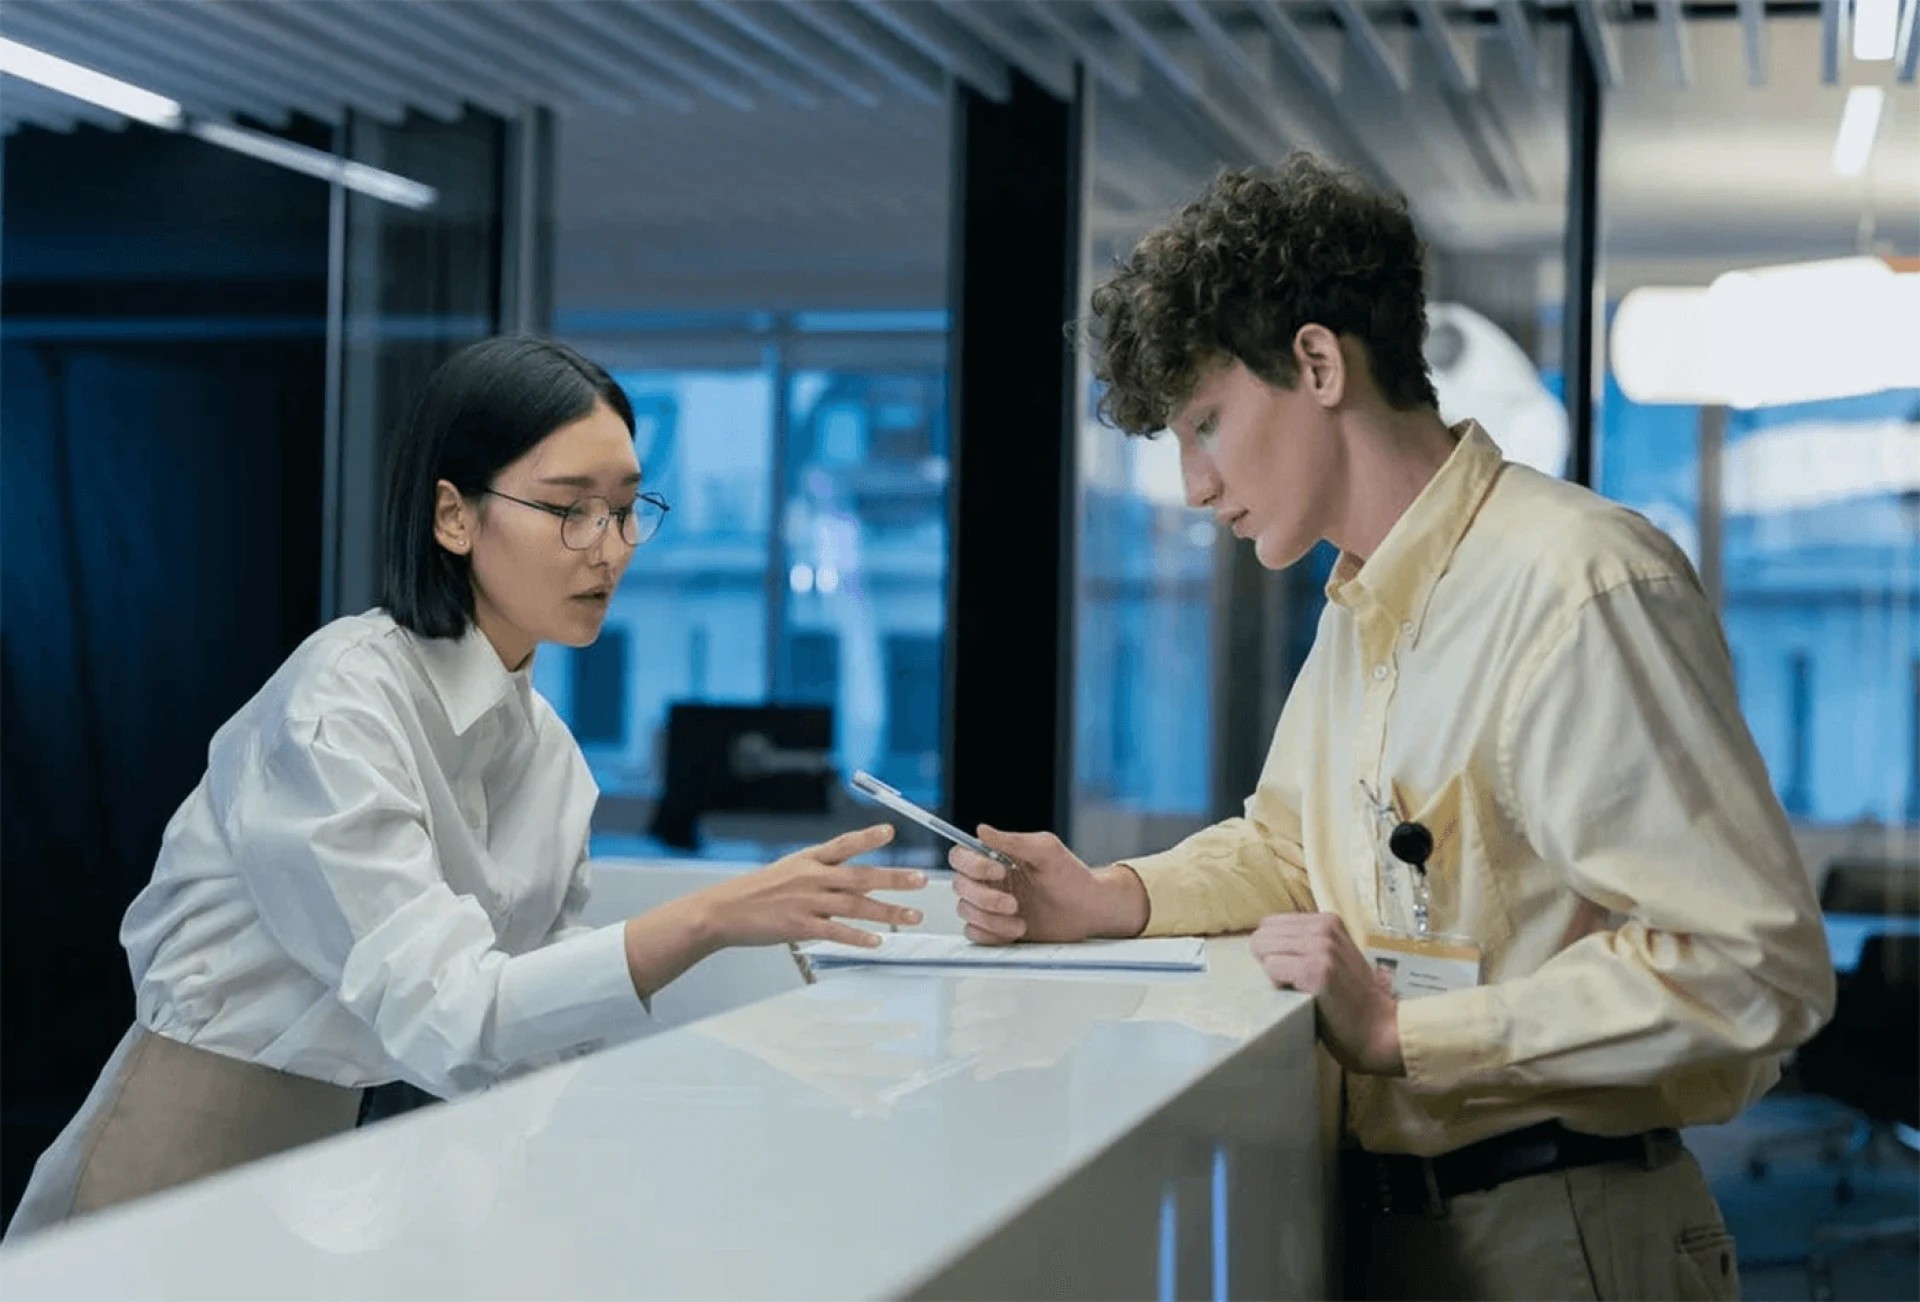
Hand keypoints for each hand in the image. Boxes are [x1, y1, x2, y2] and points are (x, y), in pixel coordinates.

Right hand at [695, 824, 927, 950]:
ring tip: (912, 915)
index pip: (843, 844)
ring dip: (887, 911)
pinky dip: (858, 936)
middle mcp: (811, 877)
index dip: (867, 838)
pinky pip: (836, 931)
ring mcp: (806, 902)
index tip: (890, 831)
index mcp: (808, 860)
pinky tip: (877, 940)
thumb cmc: (756, 893)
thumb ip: (821, 875)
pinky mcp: (799, 926)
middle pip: (860, 876)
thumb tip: (855, 882)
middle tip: (921, 880)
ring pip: (855, 905)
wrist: (722, 912)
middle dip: (894, 878)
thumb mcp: (788, 872)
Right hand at [947, 825, 1148, 945]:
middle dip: (985, 898)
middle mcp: (989, 882)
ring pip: (965, 912)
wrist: (1089, 910)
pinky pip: (974, 934)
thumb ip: (1013, 840)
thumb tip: (982, 830)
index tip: (1000, 871)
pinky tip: (1015, 930)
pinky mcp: (996, 929)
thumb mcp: (1046, 851)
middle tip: (1014, 903)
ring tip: (1020, 921)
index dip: (972, 865)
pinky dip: (992, 934)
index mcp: (997, 859)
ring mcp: (991, 907)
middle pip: (959, 886)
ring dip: (991, 919)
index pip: (961, 857)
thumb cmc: (1071, 877)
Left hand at [1249, 912, 1404, 1076]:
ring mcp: (1321, 948)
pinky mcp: (1316, 971)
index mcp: (1327, 921)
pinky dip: (1279, 985)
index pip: (1270, 924)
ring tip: (1301, 989)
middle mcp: (1324, 929)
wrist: (1379, 1029)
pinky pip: (1271, 968)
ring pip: (1263, 948)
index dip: (1275, 950)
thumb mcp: (1334, 956)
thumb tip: (1261, 941)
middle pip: (1262, 934)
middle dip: (1270, 960)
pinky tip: (1302, 996)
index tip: (1295, 969)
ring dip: (1274, 973)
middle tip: (1296, 982)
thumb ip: (1305, 943)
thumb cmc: (1352, 999)